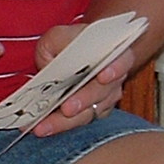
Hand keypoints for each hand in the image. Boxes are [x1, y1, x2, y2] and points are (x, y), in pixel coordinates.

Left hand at [28, 21, 136, 137]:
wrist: (82, 54)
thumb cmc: (73, 44)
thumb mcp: (61, 35)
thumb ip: (55, 44)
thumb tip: (48, 64)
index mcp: (112, 53)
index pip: (121, 60)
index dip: (114, 69)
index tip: (103, 76)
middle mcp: (113, 78)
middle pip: (102, 92)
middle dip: (84, 101)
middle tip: (67, 108)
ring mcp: (104, 99)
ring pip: (89, 113)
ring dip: (66, 121)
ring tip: (44, 125)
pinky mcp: (92, 113)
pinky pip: (78, 122)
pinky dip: (60, 125)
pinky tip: (43, 127)